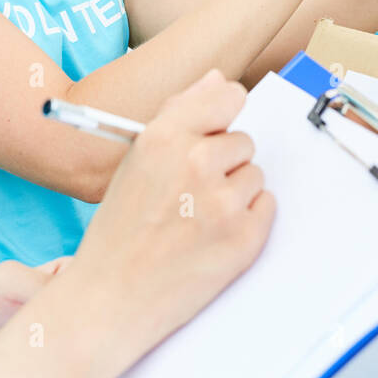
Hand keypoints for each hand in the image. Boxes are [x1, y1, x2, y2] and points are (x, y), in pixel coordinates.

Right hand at [60, 68, 274, 374]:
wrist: (110, 298)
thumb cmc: (119, 229)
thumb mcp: (137, 159)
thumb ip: (179, 113)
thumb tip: (217, 79)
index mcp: (163, 137)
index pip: (228, 96)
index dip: (224, 114)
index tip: (218, 128)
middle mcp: (195, 163)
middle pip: (243, 141)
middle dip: (223, 163)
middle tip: (189, 192)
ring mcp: (222, 203)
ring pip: (255, 175)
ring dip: (235, 193)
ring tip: (196, 217)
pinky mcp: (244, 239)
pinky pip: (266, 207)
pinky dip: (246, 221)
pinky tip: (211, 236)